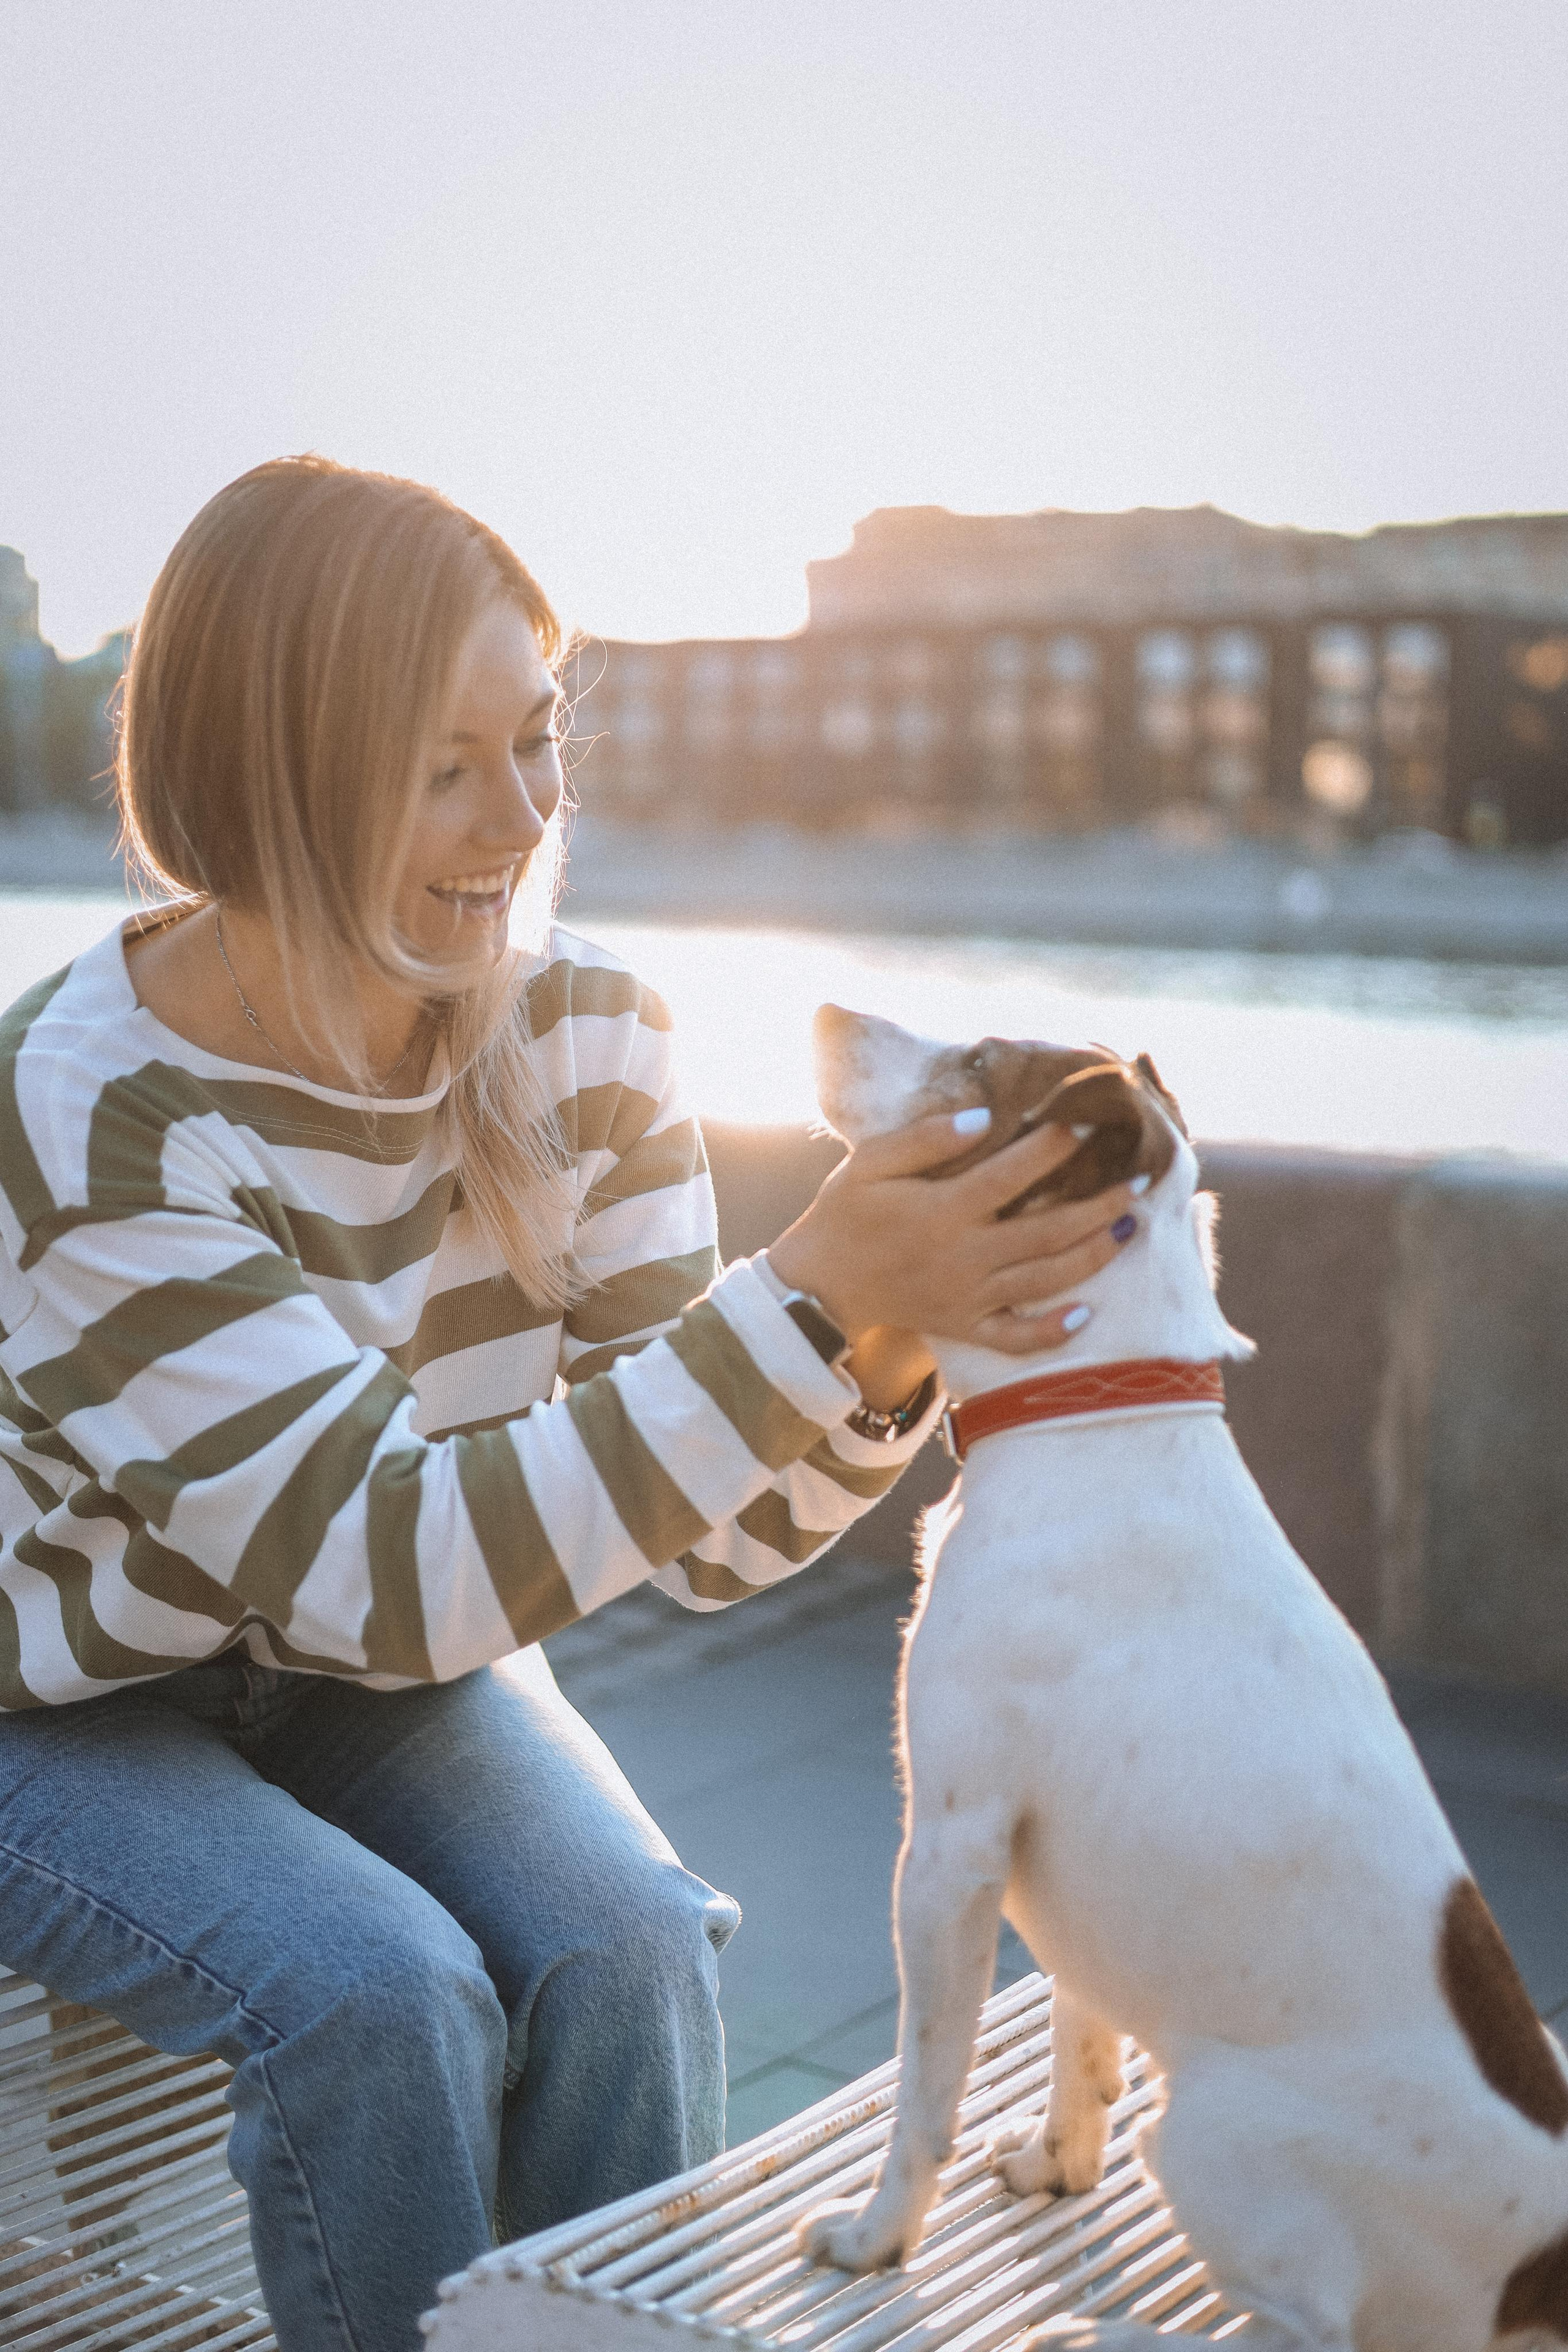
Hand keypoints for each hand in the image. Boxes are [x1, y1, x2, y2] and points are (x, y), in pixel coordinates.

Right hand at [768, 1110, 1141, 1358]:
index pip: (1011, 1175)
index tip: (1086, 1125)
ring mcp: (968, 1296)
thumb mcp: (870, 1164)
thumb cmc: (845, 1215)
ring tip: (1129, 1230)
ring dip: (1093, 1256)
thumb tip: (983, 1118)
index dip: (1052, 1149)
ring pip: (1044, 1280)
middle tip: (1139, 1183)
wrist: (818, 1287)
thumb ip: (925, 1139)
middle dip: (1098, 1206)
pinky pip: (1016, 1337)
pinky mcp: (964, 1326)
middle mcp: (963, 1256)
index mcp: (942, 1211)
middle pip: (1046, 1231)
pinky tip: (1087, 1315)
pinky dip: (1052, 1331)